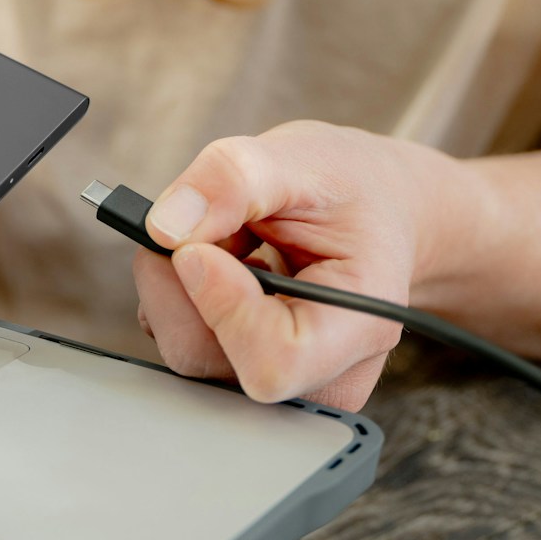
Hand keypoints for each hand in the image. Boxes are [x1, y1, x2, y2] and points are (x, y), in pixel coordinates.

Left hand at [132, 121, 451, 410]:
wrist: (376, 210)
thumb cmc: (352, 189)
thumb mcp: (301, 156)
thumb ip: (233, 178)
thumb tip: (164, 226)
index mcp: (362, 325)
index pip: (272, 360)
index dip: (220, 305)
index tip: (199, 246)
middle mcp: (326, 376)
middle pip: (207, 357)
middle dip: (178, 282)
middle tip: (196, 219)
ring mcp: (284, 382)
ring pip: (186, 349)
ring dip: (178, 284)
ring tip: (225, 238)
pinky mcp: (247, 369)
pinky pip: (183, 341)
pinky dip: (181, 295)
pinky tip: (220, 264)